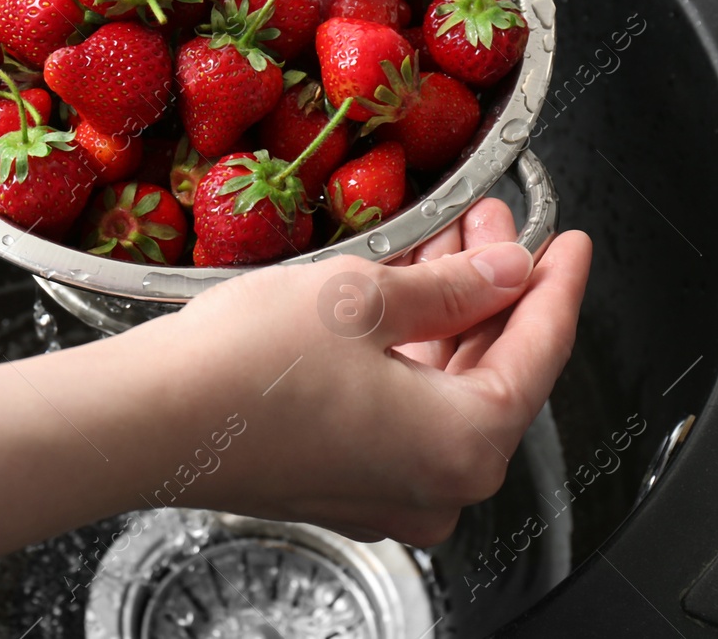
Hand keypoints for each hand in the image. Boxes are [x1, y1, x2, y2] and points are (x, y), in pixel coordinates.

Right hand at [168, 200, 590, 545]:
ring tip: (438, 245)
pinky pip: (403, 417)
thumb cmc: (244, 367)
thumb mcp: (362, 297)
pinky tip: (394, 298)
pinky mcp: (343, 485)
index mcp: (464, 446)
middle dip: (494, 290)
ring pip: (445, 394)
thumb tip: (509, 269)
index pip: (540, 352)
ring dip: (448, 317)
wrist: (147, 421)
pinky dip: (409, 356)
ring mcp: (387, 495)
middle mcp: (437, 488)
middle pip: (494, 374)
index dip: (558, 285)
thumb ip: (454, 285)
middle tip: (489, 223)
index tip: (570, 243)